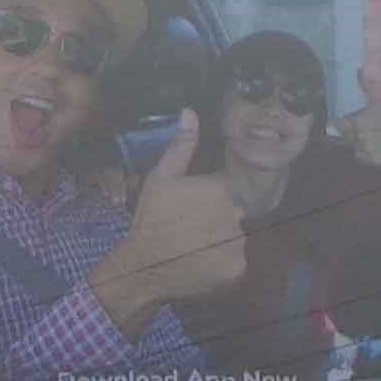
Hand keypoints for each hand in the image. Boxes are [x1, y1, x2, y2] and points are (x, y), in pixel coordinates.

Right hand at [88, 112, 248, 330]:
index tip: (187, 212)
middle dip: (215, 221)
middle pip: (232, 215)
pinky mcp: (237, 268)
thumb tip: (190, 111)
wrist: (142, 266)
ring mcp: (238, 243)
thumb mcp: (160, 178)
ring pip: (234, 239)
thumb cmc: (151, 218)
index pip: (225, 192)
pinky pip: (234, 262)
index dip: (206, 201)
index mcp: (221, 188)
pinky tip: (200, 264)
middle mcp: (236, 213)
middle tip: (188, 231)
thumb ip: (181, 146)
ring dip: (219, 243)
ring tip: (192, 249)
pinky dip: (221, 264)